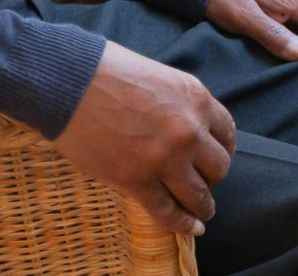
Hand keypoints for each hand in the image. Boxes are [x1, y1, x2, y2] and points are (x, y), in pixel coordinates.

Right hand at [51, 41, 235, 236]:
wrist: (70, 81)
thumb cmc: (108, 70)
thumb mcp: (158, 75)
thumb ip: (177, 102)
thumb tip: (183, 125)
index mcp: (195, 97)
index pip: (227, 132)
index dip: (222, 150)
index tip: (214, 158)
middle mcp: (189, 130)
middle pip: (219, 167)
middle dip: (212, 177)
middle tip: (200, 181)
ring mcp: (164, 159)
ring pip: (199, 195)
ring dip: (202, 206)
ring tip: (200, 211)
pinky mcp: (137, 181)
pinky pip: (168, 212)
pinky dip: (182, 224)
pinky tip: (190, 228)